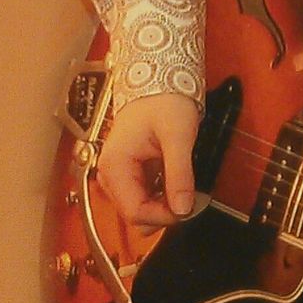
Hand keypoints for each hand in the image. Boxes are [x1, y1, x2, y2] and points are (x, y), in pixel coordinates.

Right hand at [97, 93, 199, 228]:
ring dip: (165, 206)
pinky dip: (164, 197)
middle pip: (135, 215)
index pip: (134, 212)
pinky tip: (177, 185)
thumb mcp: (178, 137)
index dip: (163, 217)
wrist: (158, 84)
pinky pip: (146, 197)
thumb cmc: (163, 102)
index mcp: (115, 165)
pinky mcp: (131, 175)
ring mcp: (120, 175)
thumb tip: (183, 208)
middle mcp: (111, 173)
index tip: (188, 210)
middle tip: (192, 200)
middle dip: (165, 213)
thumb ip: (180, 174)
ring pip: (141, 210)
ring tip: (186, 189)